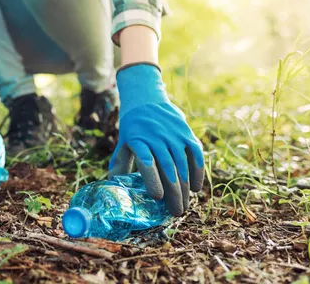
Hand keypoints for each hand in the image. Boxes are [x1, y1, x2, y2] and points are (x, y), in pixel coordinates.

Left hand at [109, 64, 203, 215]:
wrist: (146, 98)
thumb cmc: (133, 127)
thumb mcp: (123, 143)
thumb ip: (120, 164)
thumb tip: (112, 186)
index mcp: (137, 140)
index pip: (146, 161)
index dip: (153, 179)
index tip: (158, 197)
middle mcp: (156, 136)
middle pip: (167, 167)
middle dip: (173, 193)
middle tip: (175, 212)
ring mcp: (172, 133)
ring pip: (182, 163)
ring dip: (185, 187)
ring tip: (184, 206)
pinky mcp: (185, 131)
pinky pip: (195, 153)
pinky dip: (197, 171)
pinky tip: (195, 188)